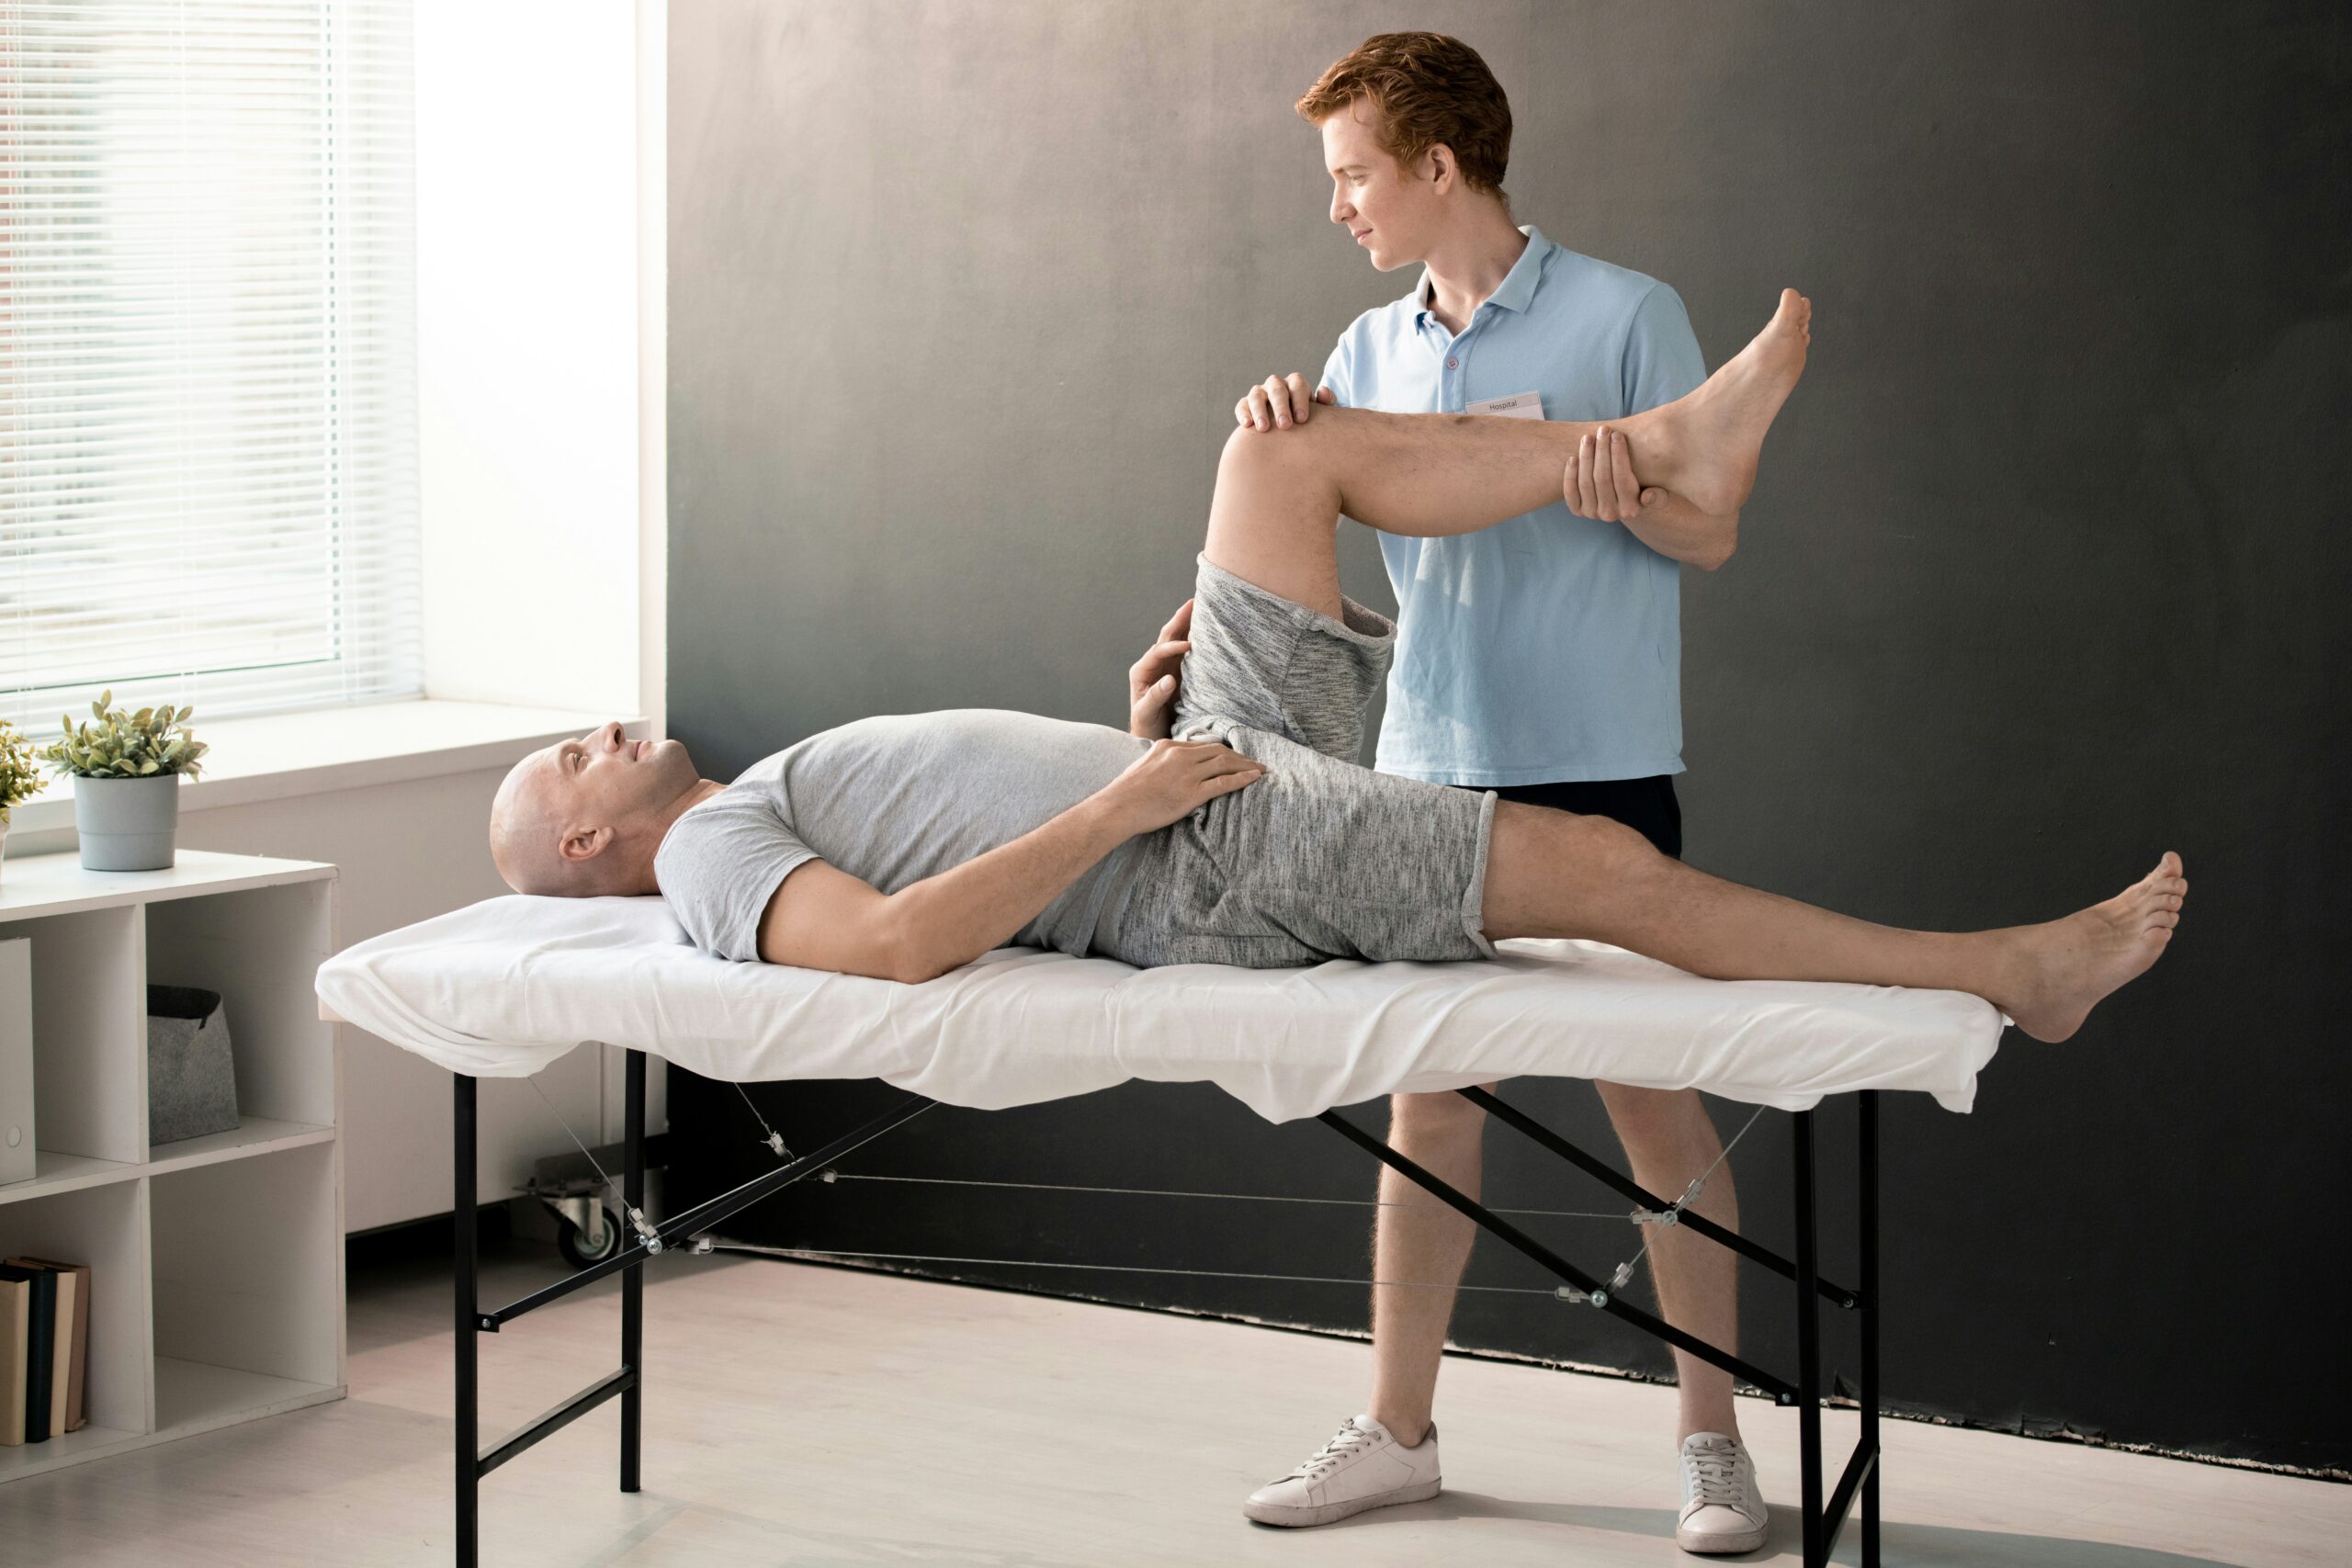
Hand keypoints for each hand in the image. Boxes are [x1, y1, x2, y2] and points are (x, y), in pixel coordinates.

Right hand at [1101, 738, 1264, 833]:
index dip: (1222, 751)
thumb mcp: (1143, 766)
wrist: (1117, 807)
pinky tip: (1255, 778)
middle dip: (1240, 756)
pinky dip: (1243, 778)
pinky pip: (1224, 782)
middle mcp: (1180, 755)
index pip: (1202, 745)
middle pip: (1218, 751)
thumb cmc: (1125, 793)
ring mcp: (1187, 773)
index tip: (1234, 756)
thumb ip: (1160, 762)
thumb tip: (1168, 768)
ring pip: (1225, 763)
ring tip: (1260, 770)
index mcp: (1167, 746)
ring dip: (1246, 766)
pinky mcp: (1192, 793)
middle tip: (1254, 763)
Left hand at [1127, 599, 1192, 738]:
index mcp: (1142, 671)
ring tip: (1201, 606)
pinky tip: (1206, 627)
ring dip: (1188, 623)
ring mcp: (1167, 666)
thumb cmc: (1146, 726)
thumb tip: (1169, 680)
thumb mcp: (1146, 713)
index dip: (1172, 646)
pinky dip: (1196, 637)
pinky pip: (1187, 650)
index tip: (1189, 646)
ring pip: (1177, 639)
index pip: (1158, 652)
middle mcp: (1153, 664)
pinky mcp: (1178, 671)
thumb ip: (1155, 697)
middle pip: (1167, 637)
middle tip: (1194, 603)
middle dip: (1180, 620)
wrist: (1151, 735)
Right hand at [1234, 374, 1333, 431]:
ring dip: (1259, 410)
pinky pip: (1242, 405)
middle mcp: (1277, 385)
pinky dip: (1243, 413)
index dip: (1299, 399)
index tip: (1302, 419)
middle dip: (1280, 406)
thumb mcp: (1321, 414)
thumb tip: (1323, 392)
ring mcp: (1260, 393)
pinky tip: (1247, 425)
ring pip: (1257, 395)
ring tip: (1264, 428)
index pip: (1297, 384)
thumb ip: (1326, 403)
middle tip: (1285, 425)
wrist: (1291, 431)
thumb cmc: (1308, 422)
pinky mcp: (1246, 404)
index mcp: (1296, 384)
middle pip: (1276, 388)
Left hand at [1565, 425, 1670, 523]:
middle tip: (1603, 430)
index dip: (1618, 454)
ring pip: (1585, 483)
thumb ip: (1659, 495)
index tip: (1617, 434)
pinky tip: (1573, 457)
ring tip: (1588, 438)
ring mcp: (1592, 514)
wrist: (1624, 501)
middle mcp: (1610, 514)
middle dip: (1602, 451)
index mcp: (1631, 509)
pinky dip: (1570, 475)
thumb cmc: (1644, 488)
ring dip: (1586, 457)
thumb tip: (1648, 496)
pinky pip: (1570, 492)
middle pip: (1602, 478)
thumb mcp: (1659, 492)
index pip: (1622, 478)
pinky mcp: (1578, 510)